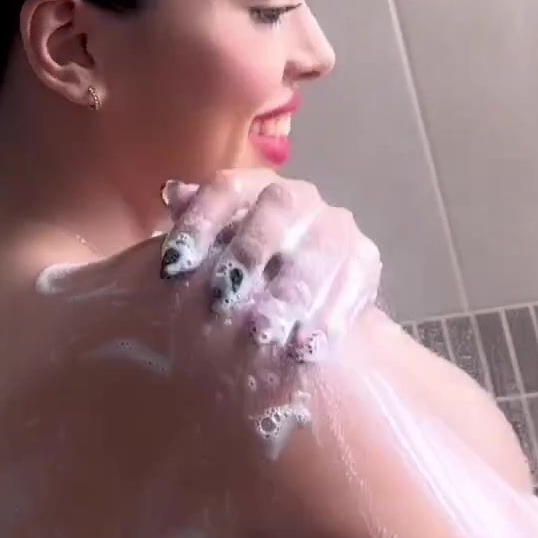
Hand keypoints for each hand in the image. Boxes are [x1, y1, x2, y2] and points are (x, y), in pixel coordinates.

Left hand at [160, 171, 381, 363]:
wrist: (308, 291)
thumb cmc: (242, 266)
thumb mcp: (213, 247)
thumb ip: (193, 223)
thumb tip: (172, 194)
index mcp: (254, 186)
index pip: (225, 189)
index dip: (199, 223)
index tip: (172, 268)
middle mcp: (299, 197)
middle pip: (277, 208)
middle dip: (249, 252)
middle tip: (223, 299)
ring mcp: (336, 227)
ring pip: (319, 248)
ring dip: (290, 293)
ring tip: (262, 334)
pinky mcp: (365, 260)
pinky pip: (352, 285)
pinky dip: (328, 321)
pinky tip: (303, 351)